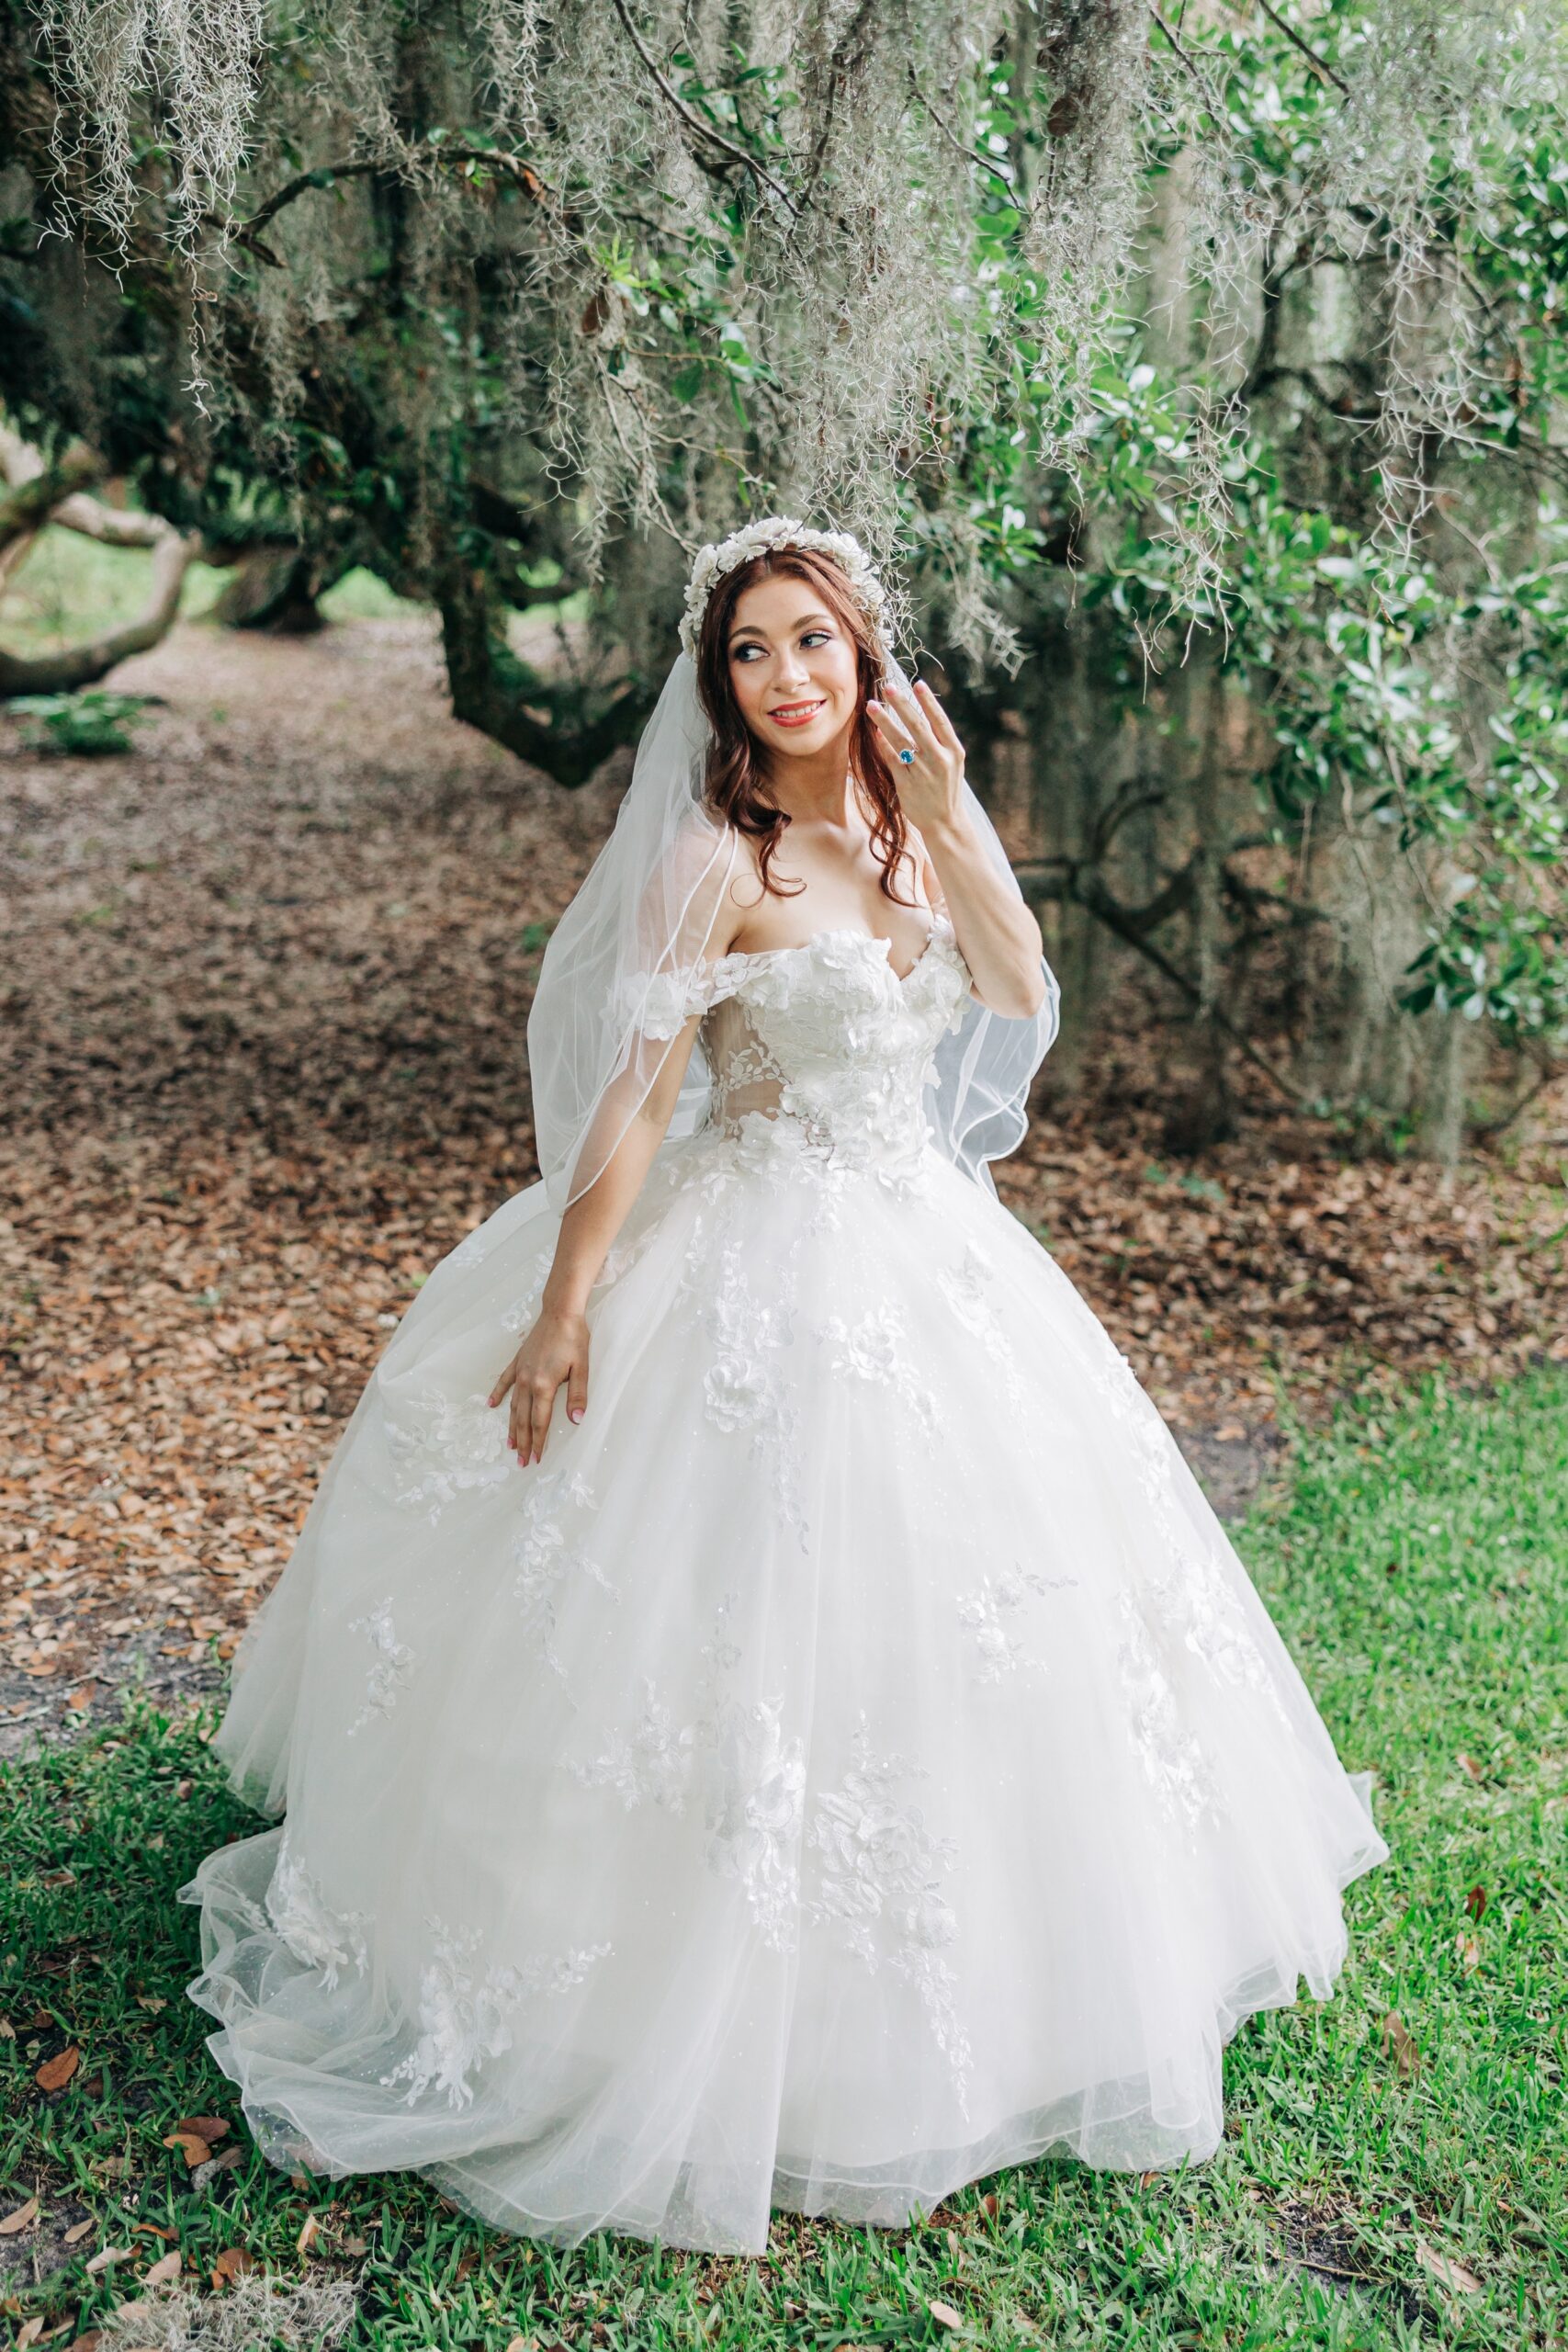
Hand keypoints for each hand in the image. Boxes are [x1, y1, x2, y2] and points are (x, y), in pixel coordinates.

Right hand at [488, 1304, 588, 1466]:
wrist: (559, 1312)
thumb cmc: (574, 1339)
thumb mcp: (582, 1368)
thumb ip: (578, 1396)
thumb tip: (577, 1420)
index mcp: (544, 1385)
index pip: (540, 1422)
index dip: (538, 1442)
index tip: (536, 1458)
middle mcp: (527, 1381)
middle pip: (524, 1419)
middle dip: (523, 1442)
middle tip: (522, 1462)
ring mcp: (520, 1371)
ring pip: (514, 1406)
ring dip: (512, 1427)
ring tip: (510, 1444)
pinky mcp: (517, 1362)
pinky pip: (504, 1382)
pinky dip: (498, 1394)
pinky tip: (491, 1405)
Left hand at [866, 677, 966, 835]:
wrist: (945, 823)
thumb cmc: (946, 788)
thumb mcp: (951, 763)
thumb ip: (938, 742)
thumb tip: (916, 715)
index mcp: (954, 751)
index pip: (940, 721)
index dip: (929, 702)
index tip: (917, 684)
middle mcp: (940, 760)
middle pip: (918, 726)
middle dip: (902, 705)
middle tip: (888, 687)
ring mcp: (923, 772)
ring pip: (901, 741)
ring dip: (884, 721)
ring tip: (871, 705)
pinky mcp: (907, 783)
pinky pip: (892, 759)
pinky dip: (883, 744)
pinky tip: (875, 732)